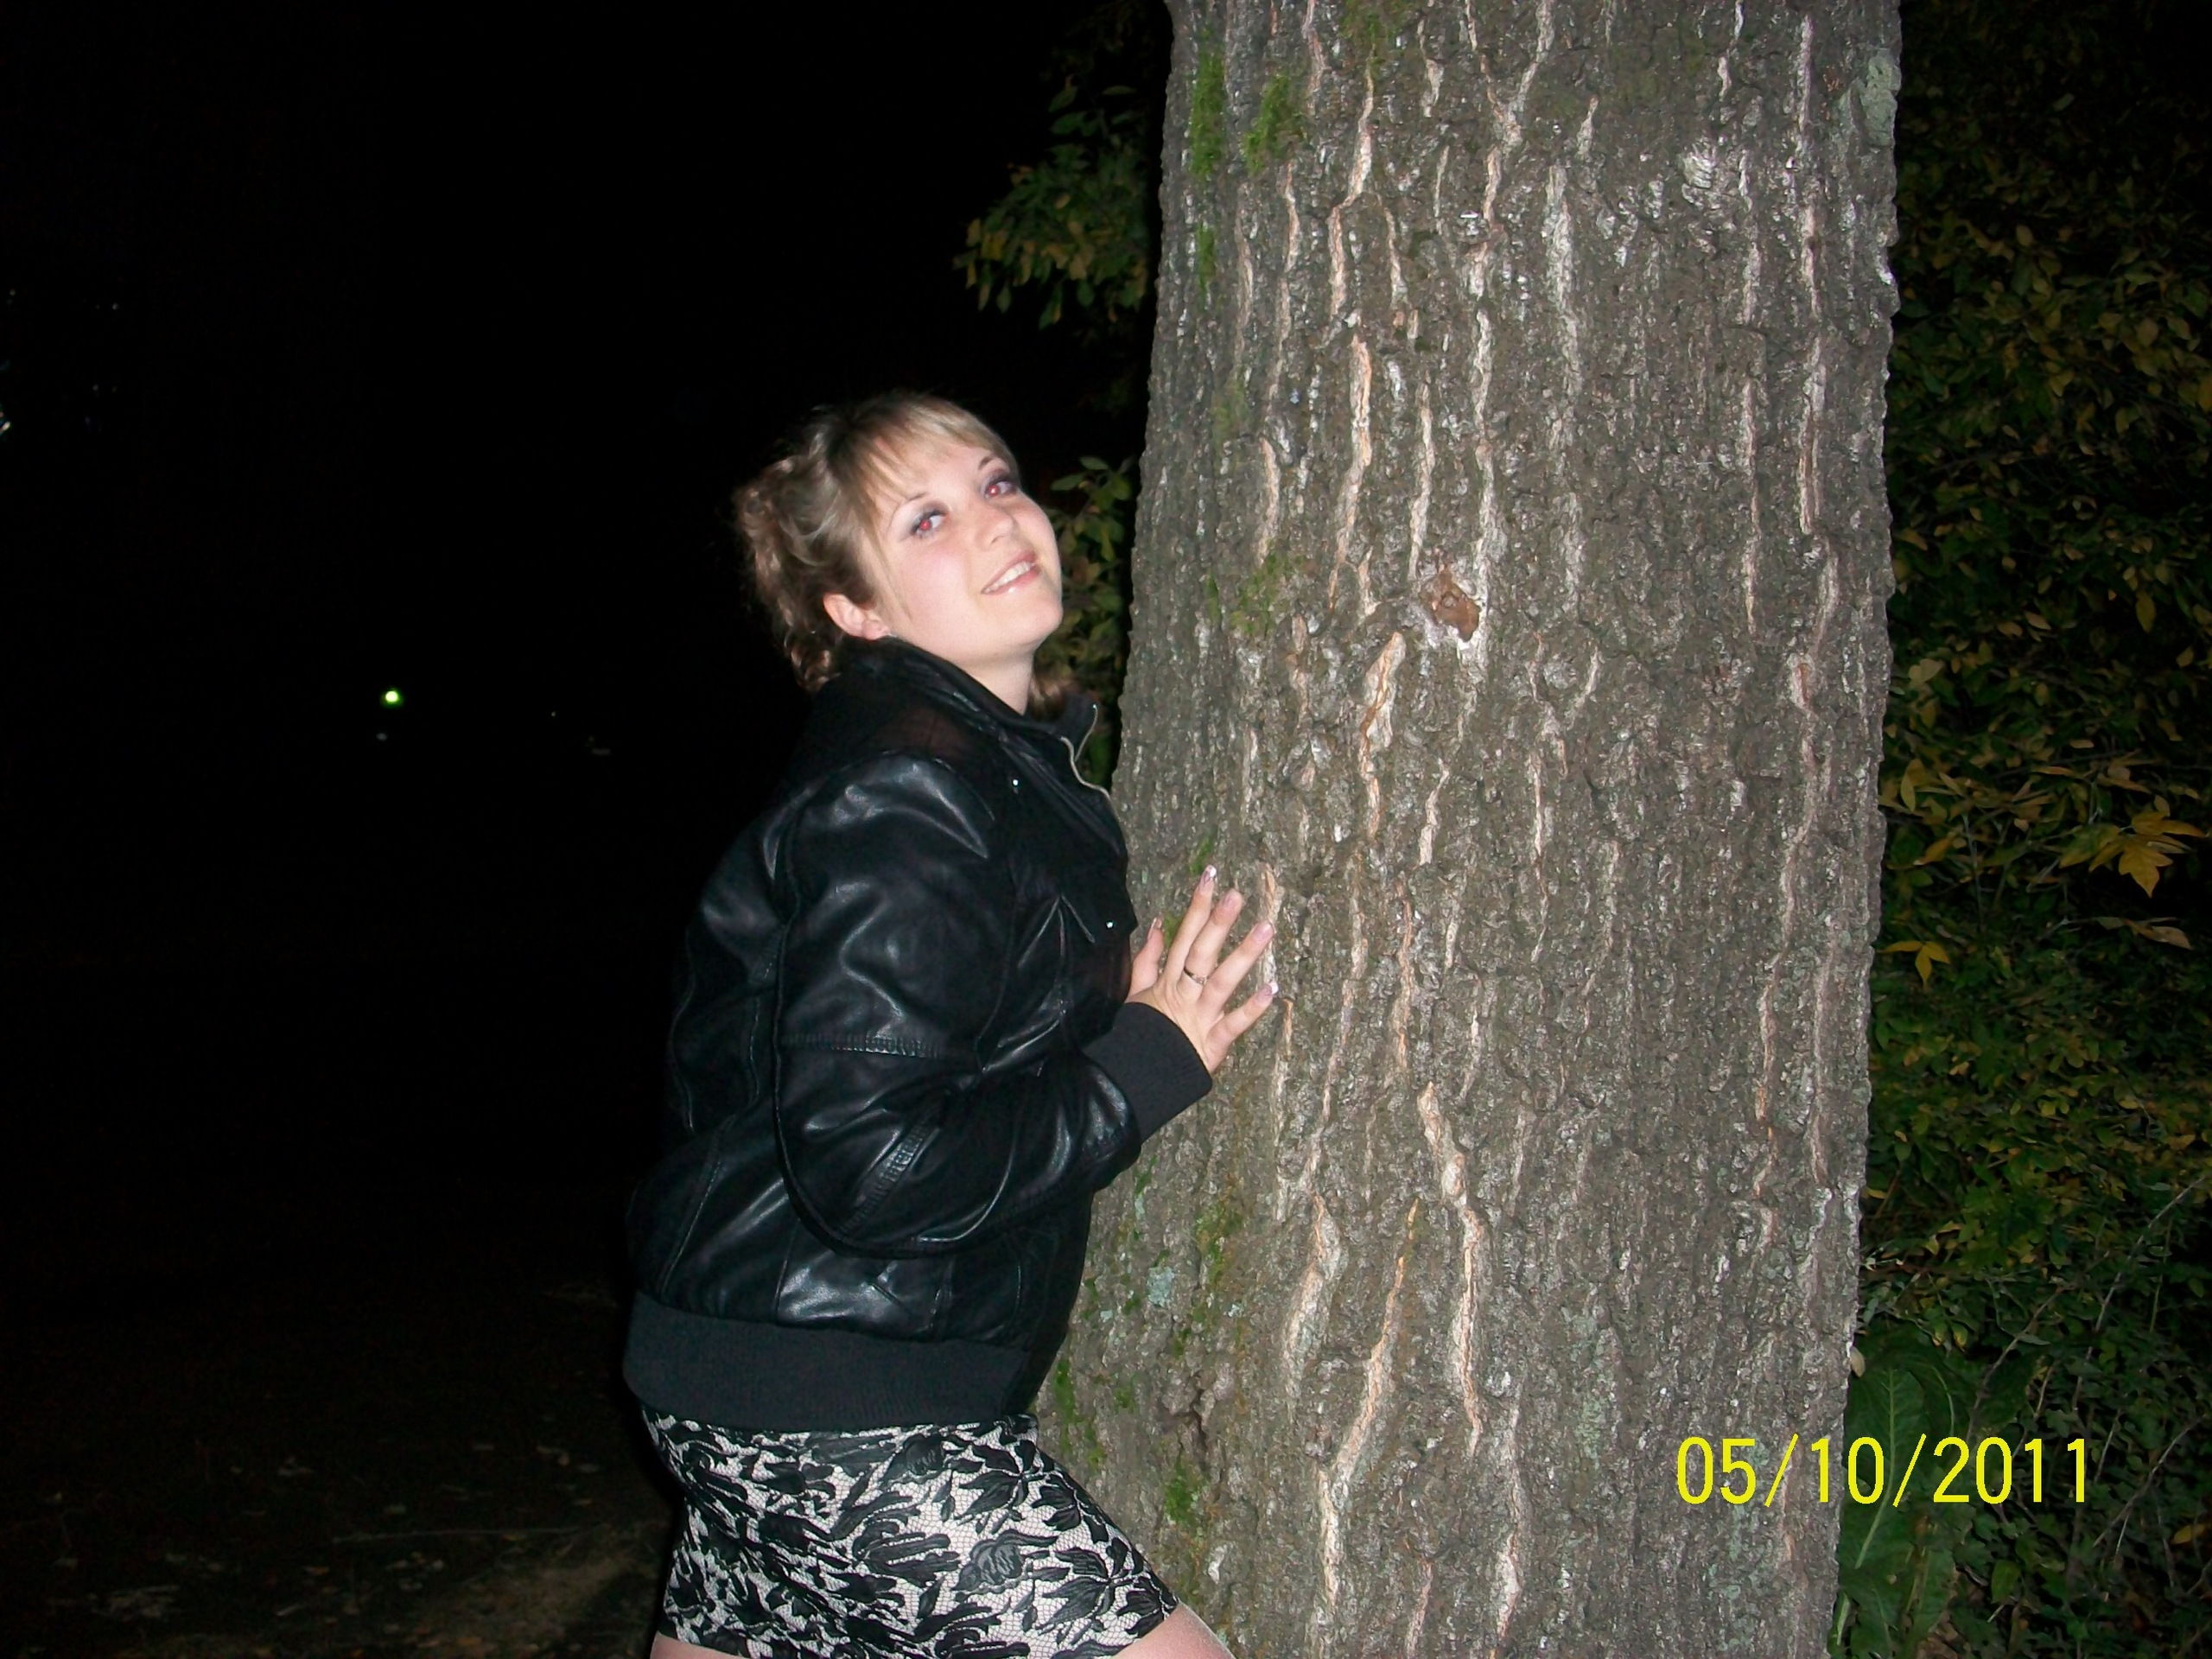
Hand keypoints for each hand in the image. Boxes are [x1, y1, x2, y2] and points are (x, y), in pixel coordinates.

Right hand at [1127, 865, 1278, 1073]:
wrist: (1134, 1077)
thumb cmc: (1140, 1034)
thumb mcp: (1136, 992)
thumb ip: (1147, 959)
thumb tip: (1159, 924)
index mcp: (1168, 980)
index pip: (1184, 936)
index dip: (1197, 906)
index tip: (1211, 877)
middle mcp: (1185, 993)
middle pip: (1201, 953)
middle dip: (1218, 922)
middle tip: (1236, 895)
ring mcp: (1200, 1017)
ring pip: (1222, 981)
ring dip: (1244, 954)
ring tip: (1265, 929)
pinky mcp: (1212, 1043)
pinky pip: (1234, 1025)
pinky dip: (1252, 1009)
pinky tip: (1273, 990)